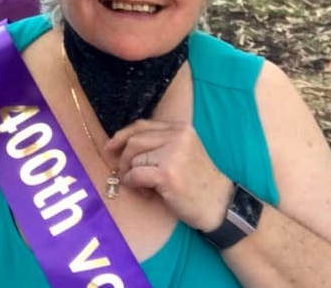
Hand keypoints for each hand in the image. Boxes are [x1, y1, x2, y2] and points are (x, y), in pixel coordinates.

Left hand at [105, 119, 232, 231]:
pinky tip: (144, 192)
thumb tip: (122, 143)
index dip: (123, 135)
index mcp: (180, 129)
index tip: (111, 146)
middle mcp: (177, 137)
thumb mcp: (182, 152)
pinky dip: (133, 183)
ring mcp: (173, 155)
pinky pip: (136, 174)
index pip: (142, 125)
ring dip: (130, 174)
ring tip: (143, 186)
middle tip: (126, 174)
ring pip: (134, 158)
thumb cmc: (197, 181)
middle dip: (124, 158)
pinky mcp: (168, 174)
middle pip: (134, 141)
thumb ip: (159, 143)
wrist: (219, 205)